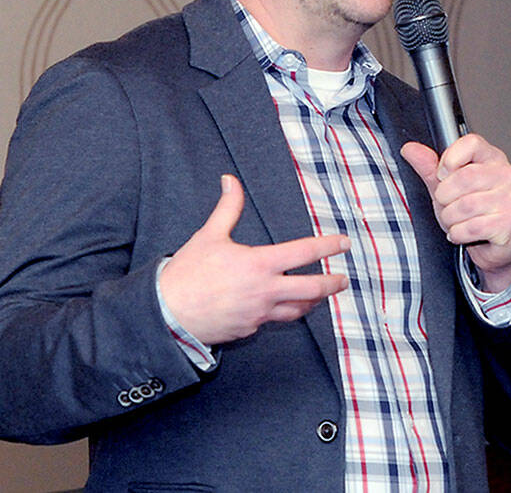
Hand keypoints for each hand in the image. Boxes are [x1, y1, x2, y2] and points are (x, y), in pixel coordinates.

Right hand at [157, 175, 350, 345]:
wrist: (165, 315)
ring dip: (312, 302)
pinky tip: (283, 307)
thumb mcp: (209, 236)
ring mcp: (259, 314)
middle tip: (343, 280)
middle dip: (332, 284)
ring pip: (297, 311)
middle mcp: (266, 291)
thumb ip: (228, 208)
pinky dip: (282, 313)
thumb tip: (231, 180)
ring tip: (320, 296)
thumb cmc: (187, 274)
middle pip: (313, 289)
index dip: (329, 246)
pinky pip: (272, 321)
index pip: (305, 252)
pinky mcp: (249, 330)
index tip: (344, 243)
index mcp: (260, 264)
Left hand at [401, 134, 510, 292]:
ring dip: (450, 218)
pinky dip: (458, 233)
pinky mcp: (510, 223)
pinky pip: (473, 227)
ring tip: (455, 220)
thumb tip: (410, 149)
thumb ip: (429, 167)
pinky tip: (462, 232)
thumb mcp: (446, 187)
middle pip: (464, 177)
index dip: (449, 159)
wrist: (489, 245)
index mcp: (492, 158)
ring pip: (466, 205)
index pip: (471, 143)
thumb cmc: (471, 212)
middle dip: (445, 197)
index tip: (442, 174)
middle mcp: (507, 175)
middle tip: (448, 204)